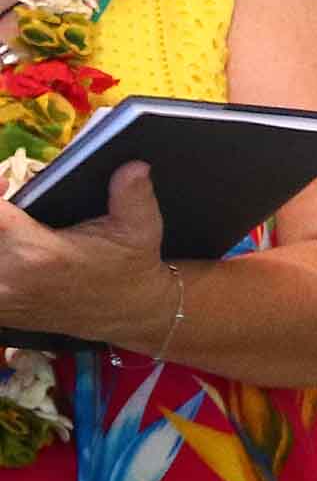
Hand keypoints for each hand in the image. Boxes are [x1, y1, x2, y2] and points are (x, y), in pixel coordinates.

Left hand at [0, 163, 169, 345]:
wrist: (129, 314)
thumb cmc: (131, 268)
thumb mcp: (140, 229)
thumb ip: (133, 195)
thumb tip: (136, 166)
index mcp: (38, 253)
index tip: (4, 183)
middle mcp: (10, 277)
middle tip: (3, 197)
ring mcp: (3, 299)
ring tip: (7, 225)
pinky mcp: (2, 311)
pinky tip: (8, 250)